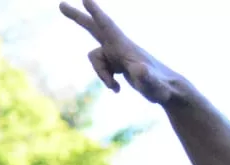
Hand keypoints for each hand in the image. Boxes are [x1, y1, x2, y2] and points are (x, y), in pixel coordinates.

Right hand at [60, 0, 183, 104]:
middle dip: (77, 17)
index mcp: (124, 46)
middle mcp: (118, 46)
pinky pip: (101, 70)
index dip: (95, 12)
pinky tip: (119, 90)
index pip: (107, 26)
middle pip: (93, 28)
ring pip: (95, 60)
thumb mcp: (153, 85)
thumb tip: (139, 70)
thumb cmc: (162, 87)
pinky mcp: (117, 63)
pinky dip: (107, 81)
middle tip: (61, 5)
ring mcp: (117, 54)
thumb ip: (146, 78)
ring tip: (118, 89)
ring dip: (102, 76)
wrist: (168, 90)